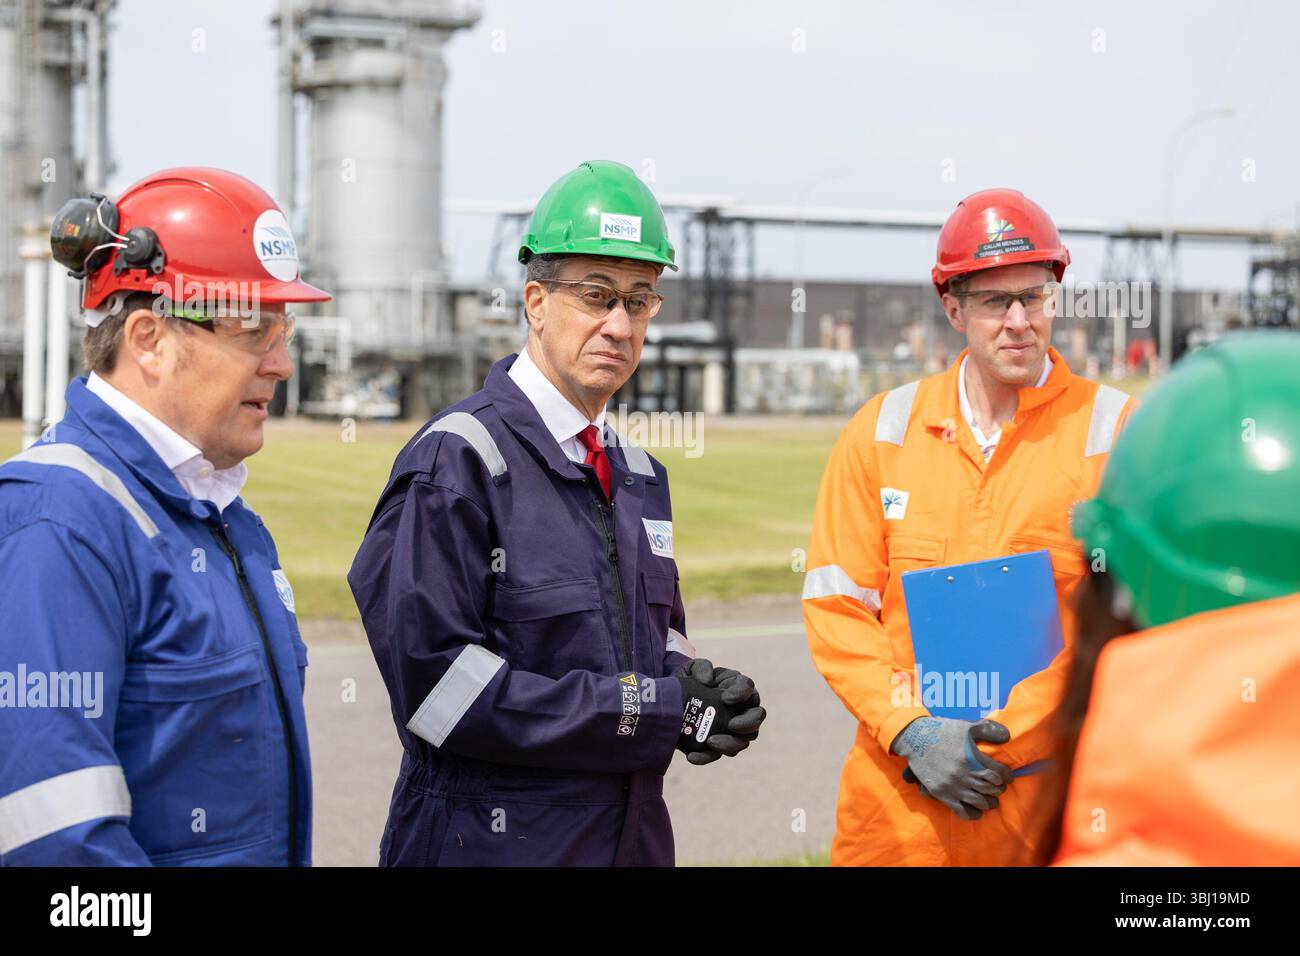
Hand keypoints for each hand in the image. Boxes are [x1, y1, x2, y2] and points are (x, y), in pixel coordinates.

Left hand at [675, 658, 765, 764]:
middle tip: (731, 724)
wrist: (670, 702)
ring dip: (730, 744)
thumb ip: (700, 667)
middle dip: (748, 723)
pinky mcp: (717, 745)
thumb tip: (708, 680)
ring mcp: (731, 730)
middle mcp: (741, 709)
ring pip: (743, 741)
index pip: (748, 688)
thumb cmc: (687, 683)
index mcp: (737, 687)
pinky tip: (692, 756)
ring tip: (710, 742)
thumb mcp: (690, 670)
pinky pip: (718, 755)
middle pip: (757, 717)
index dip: (742, 693)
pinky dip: (706, 757)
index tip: (725, 698)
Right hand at [891, 717, 1013, 819]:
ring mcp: (953, 786)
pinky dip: (972, 813)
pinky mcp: (942, 794)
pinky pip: (961, 810)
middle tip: (999, 788)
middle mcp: (964, 774)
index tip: (1007, 778)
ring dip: (989, 802)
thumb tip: (1007, 736)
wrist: (915, 739)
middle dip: (998, 790)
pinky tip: (977, 812)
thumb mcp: (966, 726)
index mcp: (972, 758)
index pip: (998, 774)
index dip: (1006, 776)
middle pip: (990, 789)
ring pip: (979, 802)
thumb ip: (988, 729)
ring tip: (991, 800)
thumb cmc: (942, 730)